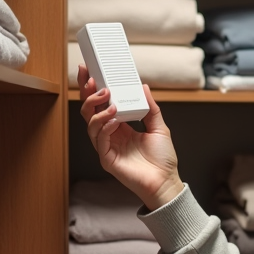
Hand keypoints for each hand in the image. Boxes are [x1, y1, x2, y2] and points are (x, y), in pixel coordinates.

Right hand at [77, 64, 184, 210]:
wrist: (165, 182)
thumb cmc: (162, 159)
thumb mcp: (159, 127)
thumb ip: (150, 107)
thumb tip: (143, 86)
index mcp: (120, 126)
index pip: (101, 104)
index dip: (93, 89)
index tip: (90, 71)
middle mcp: (110, 135)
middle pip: (89, 111)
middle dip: (87, 93)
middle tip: (91, 79)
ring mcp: (106, 146)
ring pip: (90, 123)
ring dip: (97, 108)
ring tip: (107, 97)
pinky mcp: (107, 158)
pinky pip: (100, 138)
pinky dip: (105, 125)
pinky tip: (114, 118)